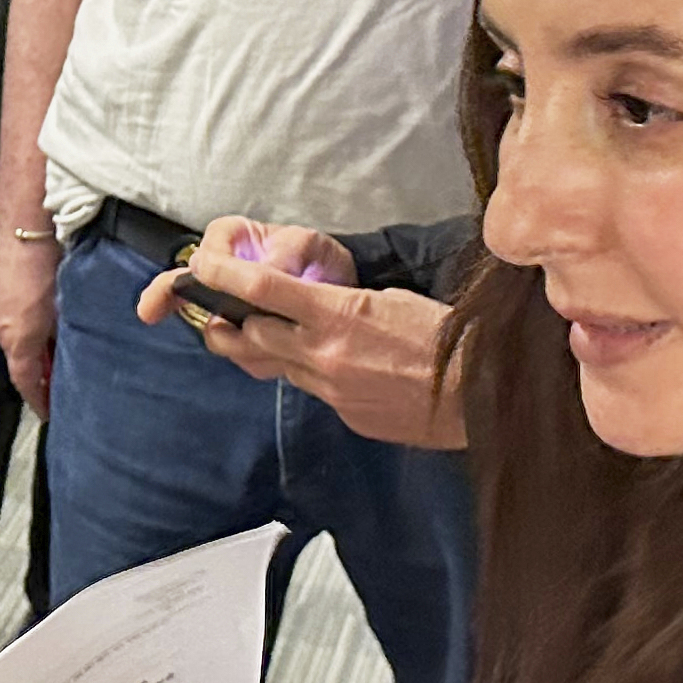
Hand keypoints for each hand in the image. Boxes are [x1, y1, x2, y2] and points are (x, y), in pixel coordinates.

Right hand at [0, 216, 63, 413]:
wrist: (26, 219)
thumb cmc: (49, 260)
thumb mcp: (65, 304)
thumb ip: (64, 333)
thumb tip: (66, 351)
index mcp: (19, 336)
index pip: (26, 380)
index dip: (38, 400)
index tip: (48, 413)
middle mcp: (0, 326)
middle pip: (19, 361)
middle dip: (37, 375)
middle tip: (55, 387)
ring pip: (11, 341)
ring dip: (27, 352)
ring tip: (42, 362)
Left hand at [137, 217, 463, 450]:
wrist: (483, 396)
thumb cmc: (451, 338)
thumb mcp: (396, 300)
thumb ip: (346, 303)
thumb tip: (320, 306)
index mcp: (339, 315)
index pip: (261, 291)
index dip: (221, 276)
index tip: (198, 266)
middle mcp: (325, 355)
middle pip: (250, 337)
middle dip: (230, 322)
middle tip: (218, 309)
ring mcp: (332, 391)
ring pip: (279, 367)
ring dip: (273, 349)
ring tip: (277, 334)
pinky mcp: (346, 416)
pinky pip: (313, 391)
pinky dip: (313, 374)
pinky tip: (338, 366)